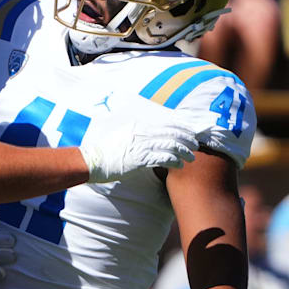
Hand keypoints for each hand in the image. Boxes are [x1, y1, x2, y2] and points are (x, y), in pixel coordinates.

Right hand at [79, 116, 198, 182]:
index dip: (181, 128)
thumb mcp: (123, 136)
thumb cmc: (107, 152)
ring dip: (184, 151)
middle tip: (196, 145)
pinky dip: (174, 161)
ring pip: (170, 145)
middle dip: (187, 139)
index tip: (191, 132)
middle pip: (172, 133)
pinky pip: (162, 158)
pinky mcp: (139, 159)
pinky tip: (179, 165)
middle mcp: (142, 134)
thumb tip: (151, 138)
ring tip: (191, 157)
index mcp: (139, 127)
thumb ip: (138, 135)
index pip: (166, 124)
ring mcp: (141, 146)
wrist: (92, 160)